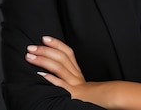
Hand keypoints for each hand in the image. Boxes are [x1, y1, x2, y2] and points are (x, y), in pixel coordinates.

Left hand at [25, 37, 140, 108]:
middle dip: (45, 50)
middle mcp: (76, 75)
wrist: (109, 102)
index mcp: (78, 72)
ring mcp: (75, 84)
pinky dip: (51, 79)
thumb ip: (71, 78)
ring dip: (43, 60)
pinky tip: (40, 75)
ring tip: (30, 56)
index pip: (67, 52)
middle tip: (31, 46)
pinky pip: (61, 85)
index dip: (56, 44)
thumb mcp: (81, 85)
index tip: (44, 38)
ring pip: (59, 67)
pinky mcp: (73, 94)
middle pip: (61, 57)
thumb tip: (54, 72)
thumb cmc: (95, 98)